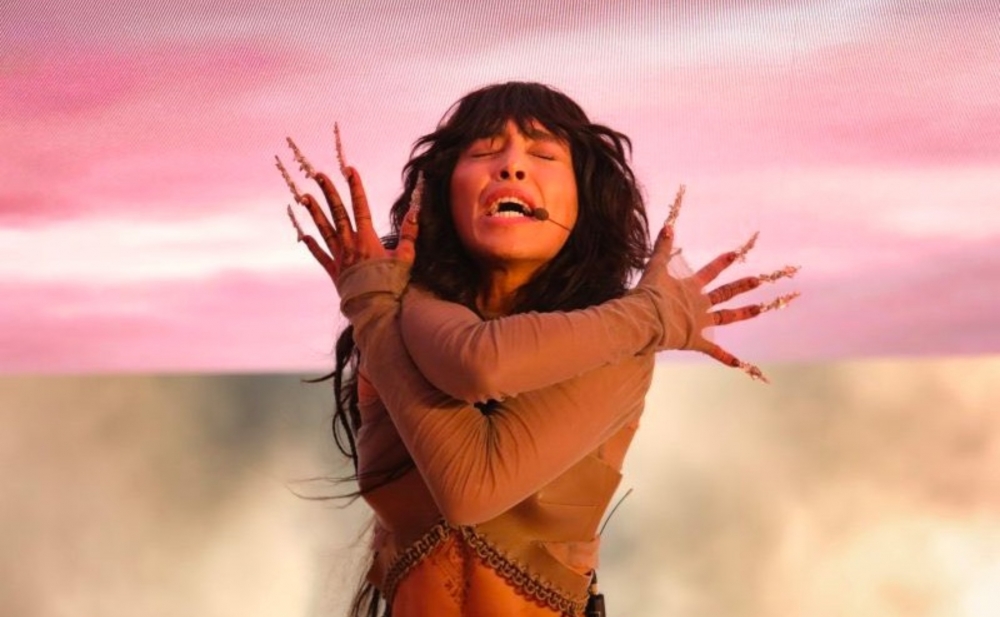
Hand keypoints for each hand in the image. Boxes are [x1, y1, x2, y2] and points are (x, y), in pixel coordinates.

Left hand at [275, 128, 419, 282]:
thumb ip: (410, 233)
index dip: (355, 187)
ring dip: (315, 212)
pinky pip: (321, 255)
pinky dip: (312, 245)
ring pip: (324, 229)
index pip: (360, 206)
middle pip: (338, 212)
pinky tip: (305, 235)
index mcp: (367, 238)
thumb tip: (415, 211)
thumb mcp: (406, 257)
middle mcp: (350, 243)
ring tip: (304, 196)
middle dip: (329, 192)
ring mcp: (340, 257)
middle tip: (319, 175)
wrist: (375, 308)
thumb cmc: (392, 284)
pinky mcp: (334, 271)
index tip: (349, 170)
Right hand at [641, 186, 799, 381]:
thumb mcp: (654, 269)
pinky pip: (715, 350)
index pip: (712, 271)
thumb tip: (668, 225)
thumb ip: (662, 248)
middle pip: (727, 292)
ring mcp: (702, 322)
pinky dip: (727, 358)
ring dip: (746, 312)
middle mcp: (701, 303)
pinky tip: (742, 364)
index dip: (724, 261)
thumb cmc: (647, 296)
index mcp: (691, 287)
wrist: (646, 319)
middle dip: (745, 285)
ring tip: (763, 307)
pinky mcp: (697, 340)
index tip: (737, 253)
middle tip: (761, 279)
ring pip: (728, 316)